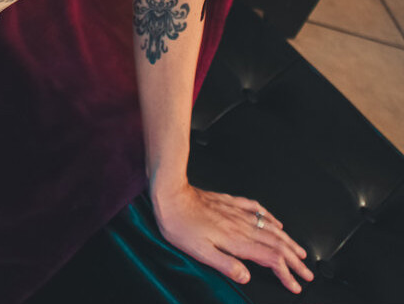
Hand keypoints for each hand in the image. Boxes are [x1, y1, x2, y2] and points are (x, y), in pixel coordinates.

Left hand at [151, 182, 314, 293]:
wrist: (171, 195)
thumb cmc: (181, 224)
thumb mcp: (200, 252)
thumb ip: (225, 265)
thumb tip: (246, 276)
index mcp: (236, 240)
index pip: (270, 259)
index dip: (285, 273)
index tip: (295, 285)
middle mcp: (241, 225)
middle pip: (276, 244)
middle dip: (294, 260)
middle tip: (307, 273)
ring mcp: (237, 212)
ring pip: (271, 227)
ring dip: (288, 241)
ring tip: (300, 252)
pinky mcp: (230, 202)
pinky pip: (257, 210)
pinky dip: (271, 218)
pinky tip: (276, 222)